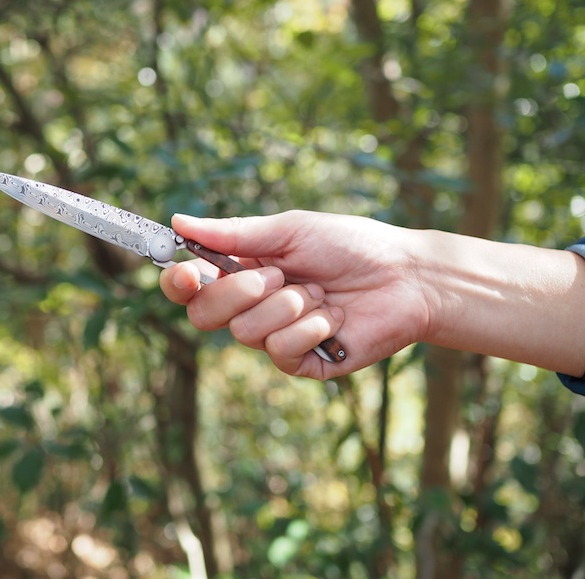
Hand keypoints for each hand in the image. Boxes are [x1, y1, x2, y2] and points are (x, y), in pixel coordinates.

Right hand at [160, 211, 432, 379]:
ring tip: (320, 293)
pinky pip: (279, 351)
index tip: (188, 271)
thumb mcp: (289, 231)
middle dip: (238, 292)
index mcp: (243, 273)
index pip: (191, 287)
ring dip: (287, 305)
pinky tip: (334, 319)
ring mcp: (275, 338)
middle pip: (204, 315)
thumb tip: (178, 222)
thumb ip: (234, 233)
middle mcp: (253, 308)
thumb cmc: (350, 245)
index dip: (179, 282)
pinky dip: (308, 329)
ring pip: (244, 332)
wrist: (405, 276)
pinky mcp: (302, 363)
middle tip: (278, 275)